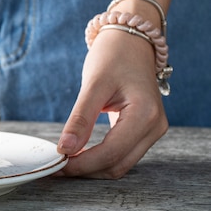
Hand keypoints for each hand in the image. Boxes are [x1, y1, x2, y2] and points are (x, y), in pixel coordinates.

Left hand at [57, 29, 167, 178]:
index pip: (111, 153)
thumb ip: (80, 118)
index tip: (57, 165)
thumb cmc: (114, 56)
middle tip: (56, 167)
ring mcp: (152, 130)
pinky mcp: (143, 130)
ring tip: (64, 162)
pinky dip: (100, 158)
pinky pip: (122, 153)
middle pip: (118, 165)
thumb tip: (65, 149)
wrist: (130, 41)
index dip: (82, 164)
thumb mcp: (93, 84)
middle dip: (86, 170)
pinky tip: (78, 154)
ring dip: (92, 167)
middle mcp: (154, 127)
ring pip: (120, 164)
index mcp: (145, 115)